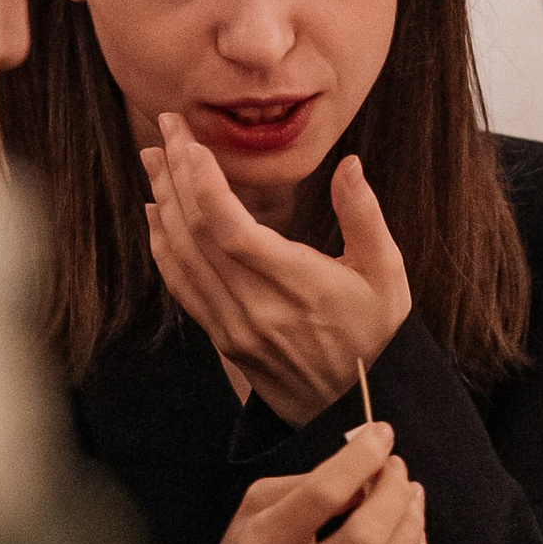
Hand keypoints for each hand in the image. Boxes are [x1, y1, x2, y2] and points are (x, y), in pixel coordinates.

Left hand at [143, 119, 411, 425]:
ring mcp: (234, 326)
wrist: (353, 411)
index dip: (202, 182)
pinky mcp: (223, 338)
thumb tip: (349, 164)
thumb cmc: (376, 336)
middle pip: (197, 234)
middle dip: (175, 175)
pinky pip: (181, 286)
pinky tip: (156, 214)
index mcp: (298, 285)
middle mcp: (256, 308)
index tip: (190, 142)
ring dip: (163, 203)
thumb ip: (364, 217)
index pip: (231, 228)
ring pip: (183, 257)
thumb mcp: (388, 275)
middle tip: (166, 131)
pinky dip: (162, 245)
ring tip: (154, 159)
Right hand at [206, 423, 429, 543]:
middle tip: (399, 471)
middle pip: (367, 535)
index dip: (362, 458)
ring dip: (412, 524)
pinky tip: (414, 543)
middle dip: (394, 491)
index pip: (323, 493)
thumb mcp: (254, 514)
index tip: (383, 435)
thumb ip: (306, 486)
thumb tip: (369, 472)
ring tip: (411, 499)